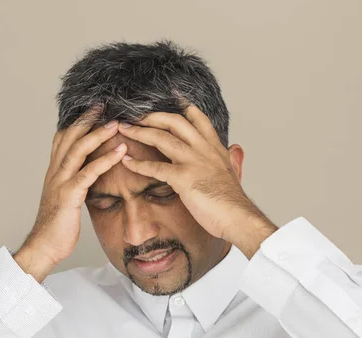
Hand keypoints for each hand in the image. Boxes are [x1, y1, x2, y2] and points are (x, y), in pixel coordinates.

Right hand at [21, 106, 127, 266]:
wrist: (44, 246)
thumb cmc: (57, 226)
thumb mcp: (66, 198)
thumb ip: (74, 183)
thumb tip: (88, 175)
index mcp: (54, 171)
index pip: (64, 138)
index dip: (77, 122)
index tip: (93, 109)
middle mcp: (55, 172)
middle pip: (70, 137)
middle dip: (87, 119)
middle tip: (104, 104)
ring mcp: (60, 182)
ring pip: (78, 150)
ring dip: (98, 134)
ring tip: (116, 123)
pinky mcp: (69, 195)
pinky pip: (88, 173)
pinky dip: (105, 160)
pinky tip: (120, 152)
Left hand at [117, 103, 266, 242]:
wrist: (238, 217)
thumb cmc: (233, 201)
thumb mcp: (234, 172)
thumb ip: (232, 158)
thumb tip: (235, 148)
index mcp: (215, 148)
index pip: (198, 119)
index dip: (184, 107)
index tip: (172, 96)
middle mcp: (204, 149)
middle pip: (175, 122)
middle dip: (153, 116)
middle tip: (136, 115)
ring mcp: (193, 162)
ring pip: (162, 138)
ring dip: (140, 132)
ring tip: (124, 129)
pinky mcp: (183, 178)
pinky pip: (156, 167)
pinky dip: (139, 164)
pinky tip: (127, 162)